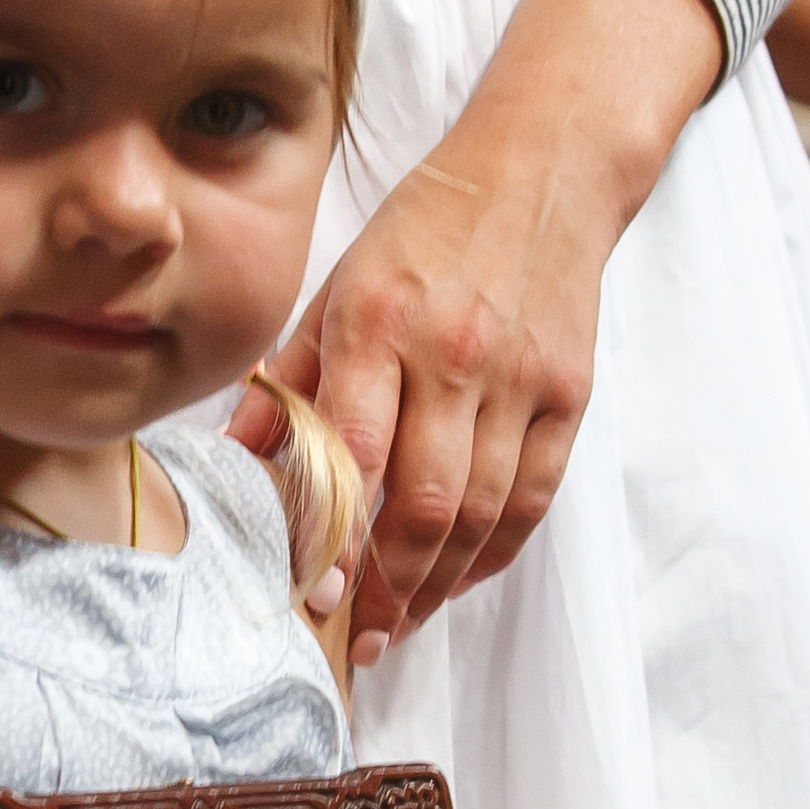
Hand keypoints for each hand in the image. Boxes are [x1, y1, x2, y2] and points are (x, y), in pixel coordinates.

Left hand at [236, 0, 720, 657]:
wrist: (543, 169)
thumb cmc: (424, 230)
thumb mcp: (336, 283)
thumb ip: (291, 377)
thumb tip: (240, 463)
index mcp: (380, 321)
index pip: (358, 452)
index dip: (334, 536)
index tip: (309, 596)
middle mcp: (455, 354)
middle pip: (427, 503)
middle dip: (386, 587)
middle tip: (352, 639)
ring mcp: (521, 379)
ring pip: (482, 514)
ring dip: (436, 587)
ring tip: (393, 627)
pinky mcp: (569, 393)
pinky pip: (533, 498)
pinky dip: (493, 553)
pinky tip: (454, 582)